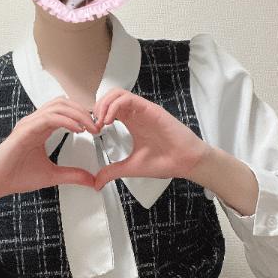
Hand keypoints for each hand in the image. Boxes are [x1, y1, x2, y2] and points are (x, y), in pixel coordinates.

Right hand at [0, 97, 99, 199]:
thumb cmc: (16, 176)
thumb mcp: (52, 176)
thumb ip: (72, 175)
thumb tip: (93, 180)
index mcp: (41, 128)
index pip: (65, 111)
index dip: (83, 116)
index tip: (97, 129)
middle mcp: (35, 122)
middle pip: (64, 103)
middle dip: (83, 112)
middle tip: (98, 126)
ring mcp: (28, 124)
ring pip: (58, 106)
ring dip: (78, 114)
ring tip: (90, 127)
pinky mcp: (24, 131)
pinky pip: (48, 118)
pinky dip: (66, 121)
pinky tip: (78, 130)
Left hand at [91, 88, 210, 190]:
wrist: (184, 162)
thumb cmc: (164, 161)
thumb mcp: (130, 167)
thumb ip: (112, 172)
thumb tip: (96, 183)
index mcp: (131, 122)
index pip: (109, 108)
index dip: (97, 116)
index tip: (93, 132)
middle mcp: (136, 113)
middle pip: (110, 97)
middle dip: (97, 108)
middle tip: (94, 125)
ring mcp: (143, 110)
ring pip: (117, 93)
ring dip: (104, 105)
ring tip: (101, 122)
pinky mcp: (150, 109)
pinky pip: (128, 99)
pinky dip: (114, 106)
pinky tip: (109, 121)